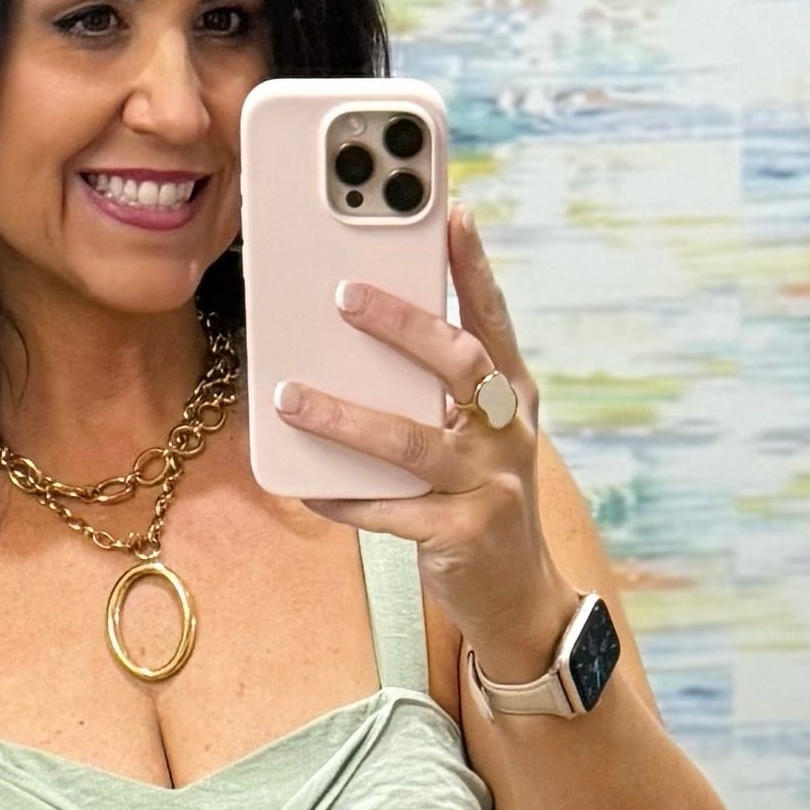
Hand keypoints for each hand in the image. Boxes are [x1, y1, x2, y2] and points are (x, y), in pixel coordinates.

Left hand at [270, 202, 578, 677]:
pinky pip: (388, 512)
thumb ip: (437, 394)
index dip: (474, 266)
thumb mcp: (475, 439)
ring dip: (345, 417)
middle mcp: (508, 434)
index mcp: (513, 397)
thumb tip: (360, 342)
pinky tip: (305, 485)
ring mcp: (489, 486)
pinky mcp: (461, 536)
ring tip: (291, 396)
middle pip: (458, 364)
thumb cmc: (480, 501)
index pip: (494, 319)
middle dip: (402, 325)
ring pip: (411, 441)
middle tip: (345, 294)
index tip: (452, 212)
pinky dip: (343, 498)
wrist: (518, 596)